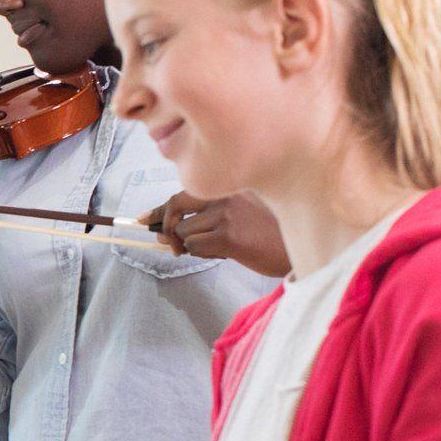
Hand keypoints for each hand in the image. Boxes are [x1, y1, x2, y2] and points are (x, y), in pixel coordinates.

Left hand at [139, 190, 290, 277]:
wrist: (297, 250)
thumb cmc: (269, 235)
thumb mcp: (239, 218)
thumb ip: (203, 220)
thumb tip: (162, 233)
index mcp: (229, 185)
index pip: (183, 191)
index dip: (160, 208)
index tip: (143, 219)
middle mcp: (226, 193)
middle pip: (175, 204)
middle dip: (164, 225)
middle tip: (167, 244)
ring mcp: (227, 213)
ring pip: (183, 232)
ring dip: (188, 246)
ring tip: (214, 249)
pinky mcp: (228, 235)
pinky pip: (194, 247)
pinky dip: (199, 255)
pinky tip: (222, 254)